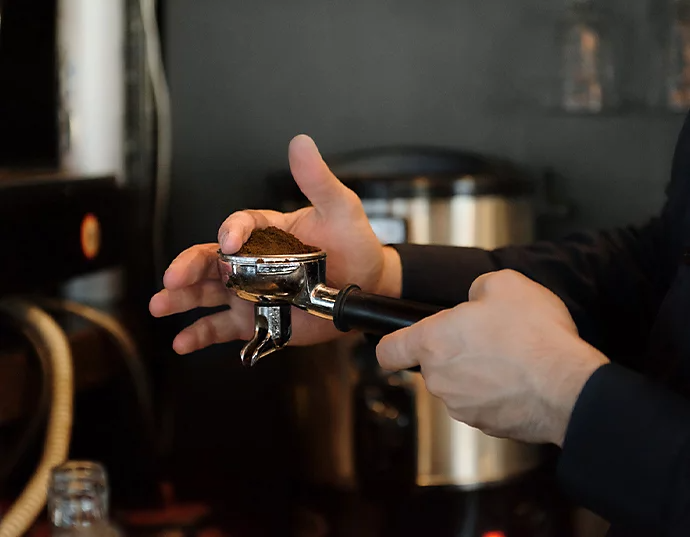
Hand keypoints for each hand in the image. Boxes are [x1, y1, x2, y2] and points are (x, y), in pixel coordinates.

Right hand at [149, 134, 401, 353]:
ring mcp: (250, 291)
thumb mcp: (340, 208)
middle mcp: (251, 261)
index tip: (229, 242)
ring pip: (208, 292)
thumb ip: (317, 181)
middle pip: (210, 260)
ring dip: (183, 299)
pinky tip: (183, 342)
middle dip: (188, 268)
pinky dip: (201, 334)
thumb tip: (301, 144)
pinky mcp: (255, 319)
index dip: (231, 232)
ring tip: (161, 305)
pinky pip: (223, 326)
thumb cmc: (353, 243)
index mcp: (268, 232)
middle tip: (172, 278)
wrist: (367, 285)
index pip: (240, 226)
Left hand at [377, 269, 608, 445]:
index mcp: (434, 342)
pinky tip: (522, 378)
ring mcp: (462, 406)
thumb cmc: (534, 336)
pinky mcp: (487, 426)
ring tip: (511, 356)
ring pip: (460, 384)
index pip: (388, 351)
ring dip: (477, 372)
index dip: (391, 345)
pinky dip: (497, 393)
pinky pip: (484, 403)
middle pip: (432, 364)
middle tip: (487, 336)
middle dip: (455, 350)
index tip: (397, 345)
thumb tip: (474, 301)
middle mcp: (440, 379)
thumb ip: (476, 289)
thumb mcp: (504, 284)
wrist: (569, 386)